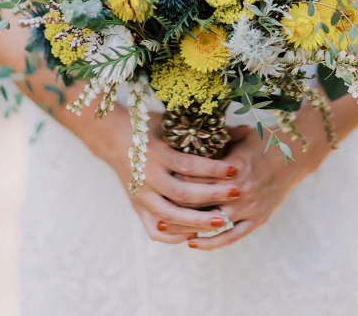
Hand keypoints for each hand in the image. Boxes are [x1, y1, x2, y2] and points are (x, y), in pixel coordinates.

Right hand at [91, 107, 243, 244]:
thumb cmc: (150, 127)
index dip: (212, 169)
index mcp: (156, 152)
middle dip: (212, 196)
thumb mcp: (174, 122)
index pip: (188, 165)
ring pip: (170, 216)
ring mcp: (141, 195)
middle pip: (182, 193)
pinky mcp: (137, 207)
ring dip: (197, 221)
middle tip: (237, 194)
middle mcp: (147, 176)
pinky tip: (194, 234)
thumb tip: (245, 131)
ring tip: (223, 222)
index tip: (235, 169)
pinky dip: (174, 235)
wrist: (112, 137)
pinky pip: (155, 230)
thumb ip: (207, 130)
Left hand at [167, 115, 328, 250]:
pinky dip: (212, 242)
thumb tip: (181, 142)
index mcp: (234, 166)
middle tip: (153, 211)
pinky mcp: (259, 218)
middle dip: (175, 207)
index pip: (197, 177)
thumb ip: (211, 145)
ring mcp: (251, 206)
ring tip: (165, 229)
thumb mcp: (235, 138)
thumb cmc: (261, 141)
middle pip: (200, 202)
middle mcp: (241, 189)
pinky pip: (233, 236)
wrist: (295, 154)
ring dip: (188, 227)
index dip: (175, 181)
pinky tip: (194, 243)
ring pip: (213, 222)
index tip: (156, 183)